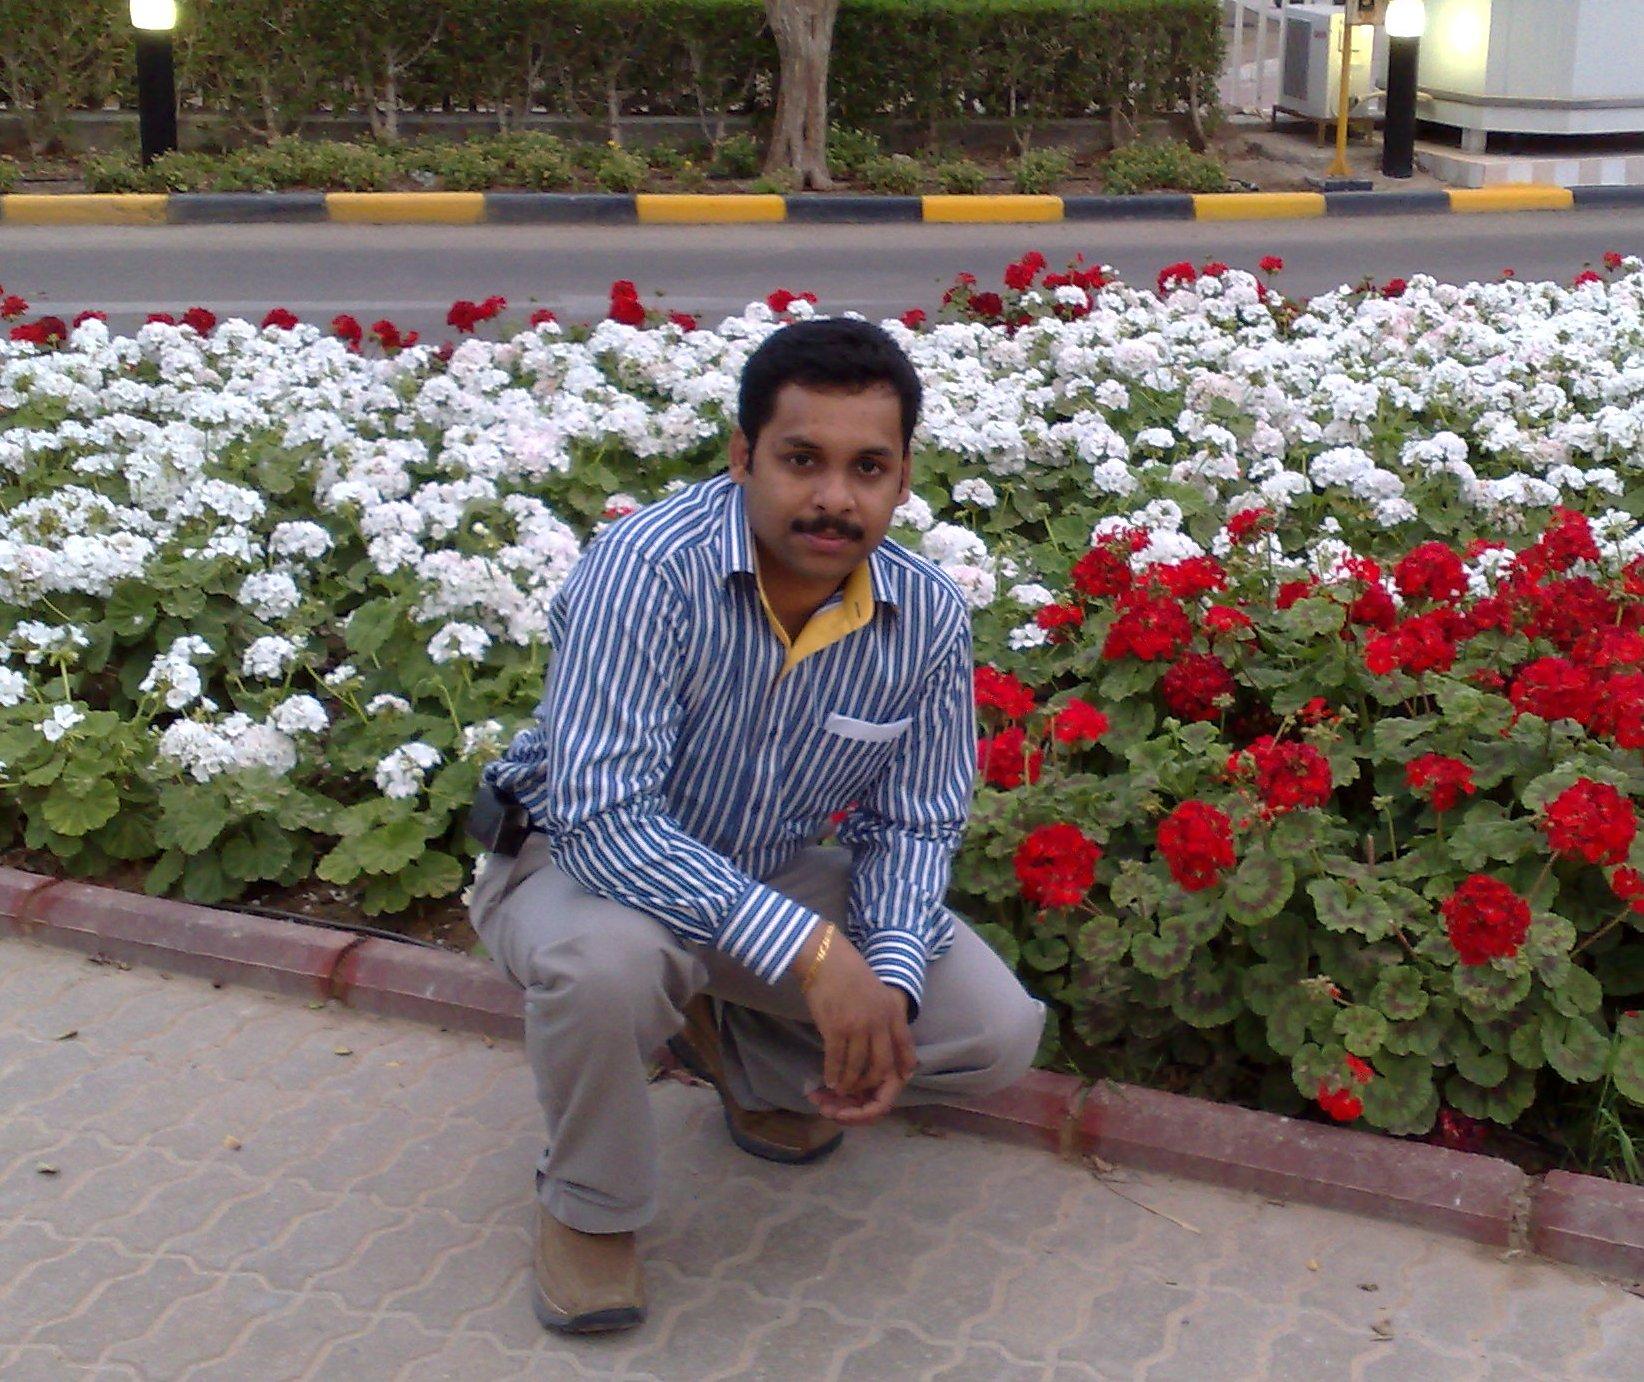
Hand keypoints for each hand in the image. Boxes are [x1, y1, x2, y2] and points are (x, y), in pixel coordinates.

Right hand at [796, 923, 915, 1126]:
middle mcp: (879, 1022)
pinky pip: (836, 1060)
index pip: (905, 1046)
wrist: (825, 958)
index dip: (904, 1066)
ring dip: (848, 1082)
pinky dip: (832, 1074)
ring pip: (857, 1067)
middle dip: (870, 1083)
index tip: (901, 1079)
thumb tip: (881, 1038)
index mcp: (892, 1011)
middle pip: (881, 1065)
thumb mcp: (876, 991)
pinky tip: (828, 1080)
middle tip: (860, 1089)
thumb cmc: (849, 972)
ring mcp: (858, 1027)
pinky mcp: (836, 1029)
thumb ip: (882, 1014)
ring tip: (840, 1088)